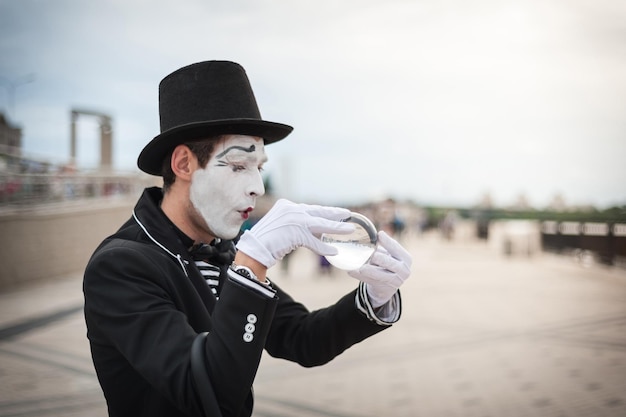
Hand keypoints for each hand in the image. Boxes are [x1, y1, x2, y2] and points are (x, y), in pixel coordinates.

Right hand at [236, 199, 354, 267]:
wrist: (253, 250)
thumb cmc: (266, 241)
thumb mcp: (282, 226)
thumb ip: (296, 224)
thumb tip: (316, 230)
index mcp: (286, 205)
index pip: (311, 208)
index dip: (326, 211)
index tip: (338, 212)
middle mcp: (290, 209)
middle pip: (318, 212)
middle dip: (335, 214)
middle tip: (349, 214)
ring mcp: (293, 220)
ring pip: (319, 224)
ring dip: (336, 228)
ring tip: (349, 229)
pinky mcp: (294, 233)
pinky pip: (313, 241)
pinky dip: (323, 247)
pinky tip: (333, 251)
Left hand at [348, 231, 411, 307]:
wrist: (387, 284)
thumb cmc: (386, 263)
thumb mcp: (388, 254)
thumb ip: (381, 247)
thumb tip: (368, 237)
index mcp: (406, 258)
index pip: (397, 249)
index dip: (388, 242)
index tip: (379, 234)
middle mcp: (404, 270)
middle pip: (391, 263)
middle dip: (381, 259)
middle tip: (372, 255)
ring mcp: (396, 281)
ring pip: (381, 275)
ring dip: (370, 271)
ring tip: (361, 267)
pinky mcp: (385, 288)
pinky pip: (371, 281)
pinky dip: (361, 277)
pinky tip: (351, 271)